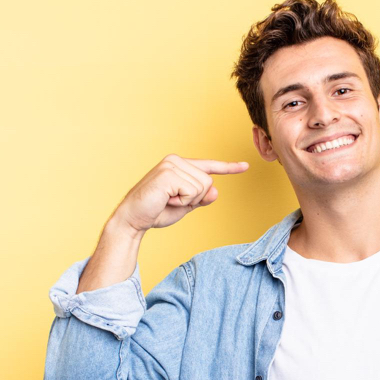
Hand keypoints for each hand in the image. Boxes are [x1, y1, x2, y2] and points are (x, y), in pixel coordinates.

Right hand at [113, 154, 249, 232]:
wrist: (133, 219)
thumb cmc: (156, 211)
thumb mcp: (185, 205)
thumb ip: (201, 198)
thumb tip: (215, 191)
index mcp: (180, 165)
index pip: (209, 166)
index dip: (228, 167)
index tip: (245, 166)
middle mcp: (176, 160)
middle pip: (208, 182)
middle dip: (195, 199)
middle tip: (172, 201)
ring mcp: (171, 165)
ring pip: (202, 187)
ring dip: (187, 201)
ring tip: (167, 200)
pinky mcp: (168, 174)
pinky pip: (192, 192)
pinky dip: (182, 202)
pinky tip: (165, 200)